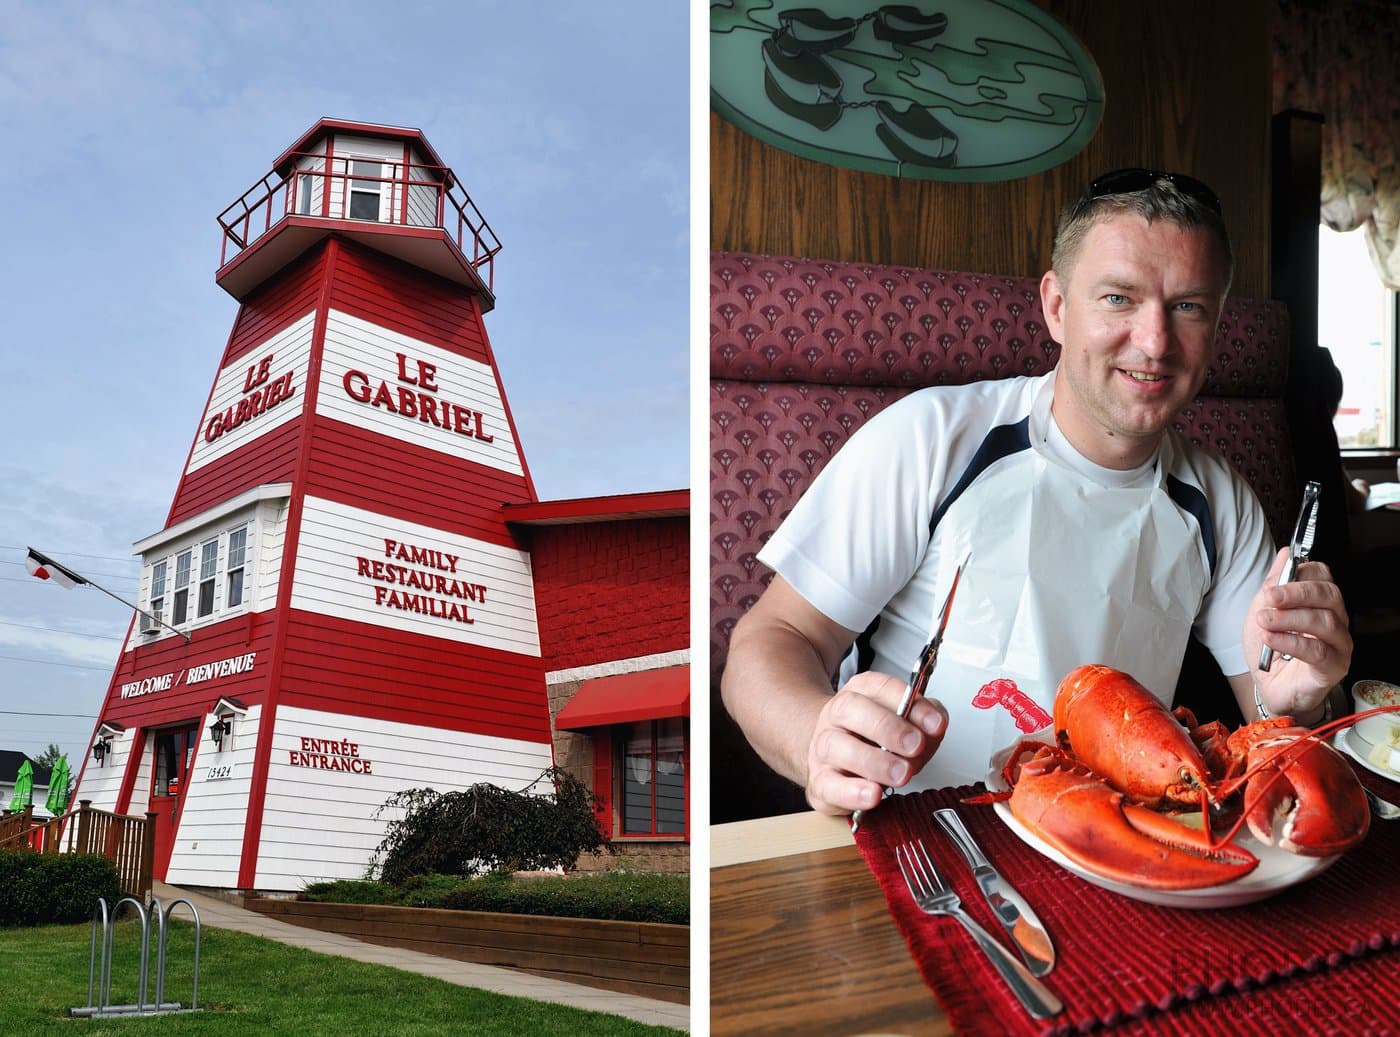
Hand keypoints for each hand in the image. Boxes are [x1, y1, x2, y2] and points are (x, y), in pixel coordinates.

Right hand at [805, 671, 948, 814]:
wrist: (831, 760)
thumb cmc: (873, 740)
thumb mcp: (905, 723)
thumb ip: (924, 720)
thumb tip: (935, 725)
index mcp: (859, 694)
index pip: (880, 687)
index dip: (908, 702)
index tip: (935, 723)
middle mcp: (836, 717)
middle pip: (851, 710)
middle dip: (888, 728)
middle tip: (915, 745)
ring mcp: (823, 749)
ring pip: (837, 747)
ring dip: (874, 761)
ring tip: (901, 773)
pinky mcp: (820, 782)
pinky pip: (829, 786)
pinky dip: (852, 792)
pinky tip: (873, 794)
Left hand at [1246, 547, 1351, 716]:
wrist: (1269, 686)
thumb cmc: (1270, 648)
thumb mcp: (1263, 610)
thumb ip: (1274, 582)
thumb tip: (1286, 554)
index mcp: (1319, 601)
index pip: (1322, 576)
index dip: (1300, 575)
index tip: (1273, 584)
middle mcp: (1335, 618)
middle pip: (1328, 595)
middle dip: (1296, 593)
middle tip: (1269, 598)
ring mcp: (1339, 643)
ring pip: (1324, 622)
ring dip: (1290, 619)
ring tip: (1264, 621)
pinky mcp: (1335, 666)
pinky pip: (1318, 651)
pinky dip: (1291, 642)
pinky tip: (1271, 639)